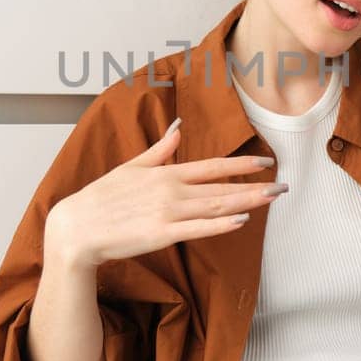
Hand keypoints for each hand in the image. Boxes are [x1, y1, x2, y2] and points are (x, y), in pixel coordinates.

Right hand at [44, 119, 285, 268]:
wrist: (77, 227)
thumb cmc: (102, 198)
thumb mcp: (131, 167)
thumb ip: (160, 150)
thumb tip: (178, 126)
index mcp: (165, 173)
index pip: (211, 165)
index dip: (240, 164)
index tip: (265, 162)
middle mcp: (171, 190)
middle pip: (221, 188)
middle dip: (254, 186)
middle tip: (283, 185)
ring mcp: (167, 213)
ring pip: (215, 207)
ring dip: (247, 202)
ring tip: (271, 198)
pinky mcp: (160, 234)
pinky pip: (197, 229)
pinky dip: (221, 225)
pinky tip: (241, 221)